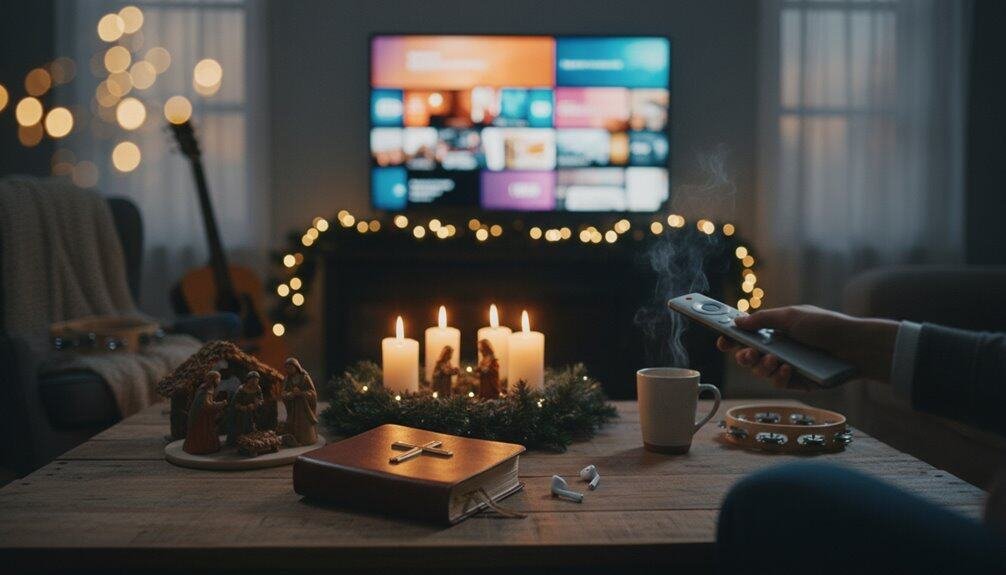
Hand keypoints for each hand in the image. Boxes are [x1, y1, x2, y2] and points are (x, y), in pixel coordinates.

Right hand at [716, 305, 898, 388]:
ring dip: (763, 366)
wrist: (855, 346)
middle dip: (744, 356)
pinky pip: (779, 383)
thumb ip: (761, 319)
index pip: (745, 337)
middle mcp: (778, 349)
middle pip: (748, 357)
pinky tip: (787, 368)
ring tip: (775, 359)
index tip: (721, 340)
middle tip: (746, 353)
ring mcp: (787, 366)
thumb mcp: (791, 316)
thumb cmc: (825, 326)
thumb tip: (736, 322)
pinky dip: (780, 376)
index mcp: (774, 331)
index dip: (731, 339)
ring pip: (761, 372)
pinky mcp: (798, 381)